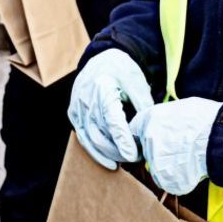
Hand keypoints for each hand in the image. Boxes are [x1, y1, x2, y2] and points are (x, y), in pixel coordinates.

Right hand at [67, 49, 153, 169]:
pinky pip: (83, 137)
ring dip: (108, 153)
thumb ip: (143, 104)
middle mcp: (85, 99)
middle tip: (138, 157)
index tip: (133, 155)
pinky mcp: (73, 114)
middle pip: (100, 134)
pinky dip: (95, 152)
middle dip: (119, 150)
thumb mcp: (137, 81)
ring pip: (91, 140)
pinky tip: (109, 162)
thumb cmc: (121, 69)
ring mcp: (76, 107)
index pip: (112, 120)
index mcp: (102, 88)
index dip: (123, 140)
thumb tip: (149, 129)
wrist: (101, 59)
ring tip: (126, 160)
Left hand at [129, 96, 222, 195]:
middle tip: (180, 150)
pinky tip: (193, 169)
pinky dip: (180, 180)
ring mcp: (154, 159)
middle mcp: (147, 138)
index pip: (134, 131)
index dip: (143, 137)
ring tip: (191, 158)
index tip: (152, 141)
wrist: (219, 137)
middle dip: (160, 153)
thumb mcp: (180, 108)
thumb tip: (165, 124)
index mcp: (148, 118)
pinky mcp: (164, 177)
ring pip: (159, 167)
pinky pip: (169, 181)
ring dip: (171, 166)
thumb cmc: (206, 120)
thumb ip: (165, 119)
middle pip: (147, 150)